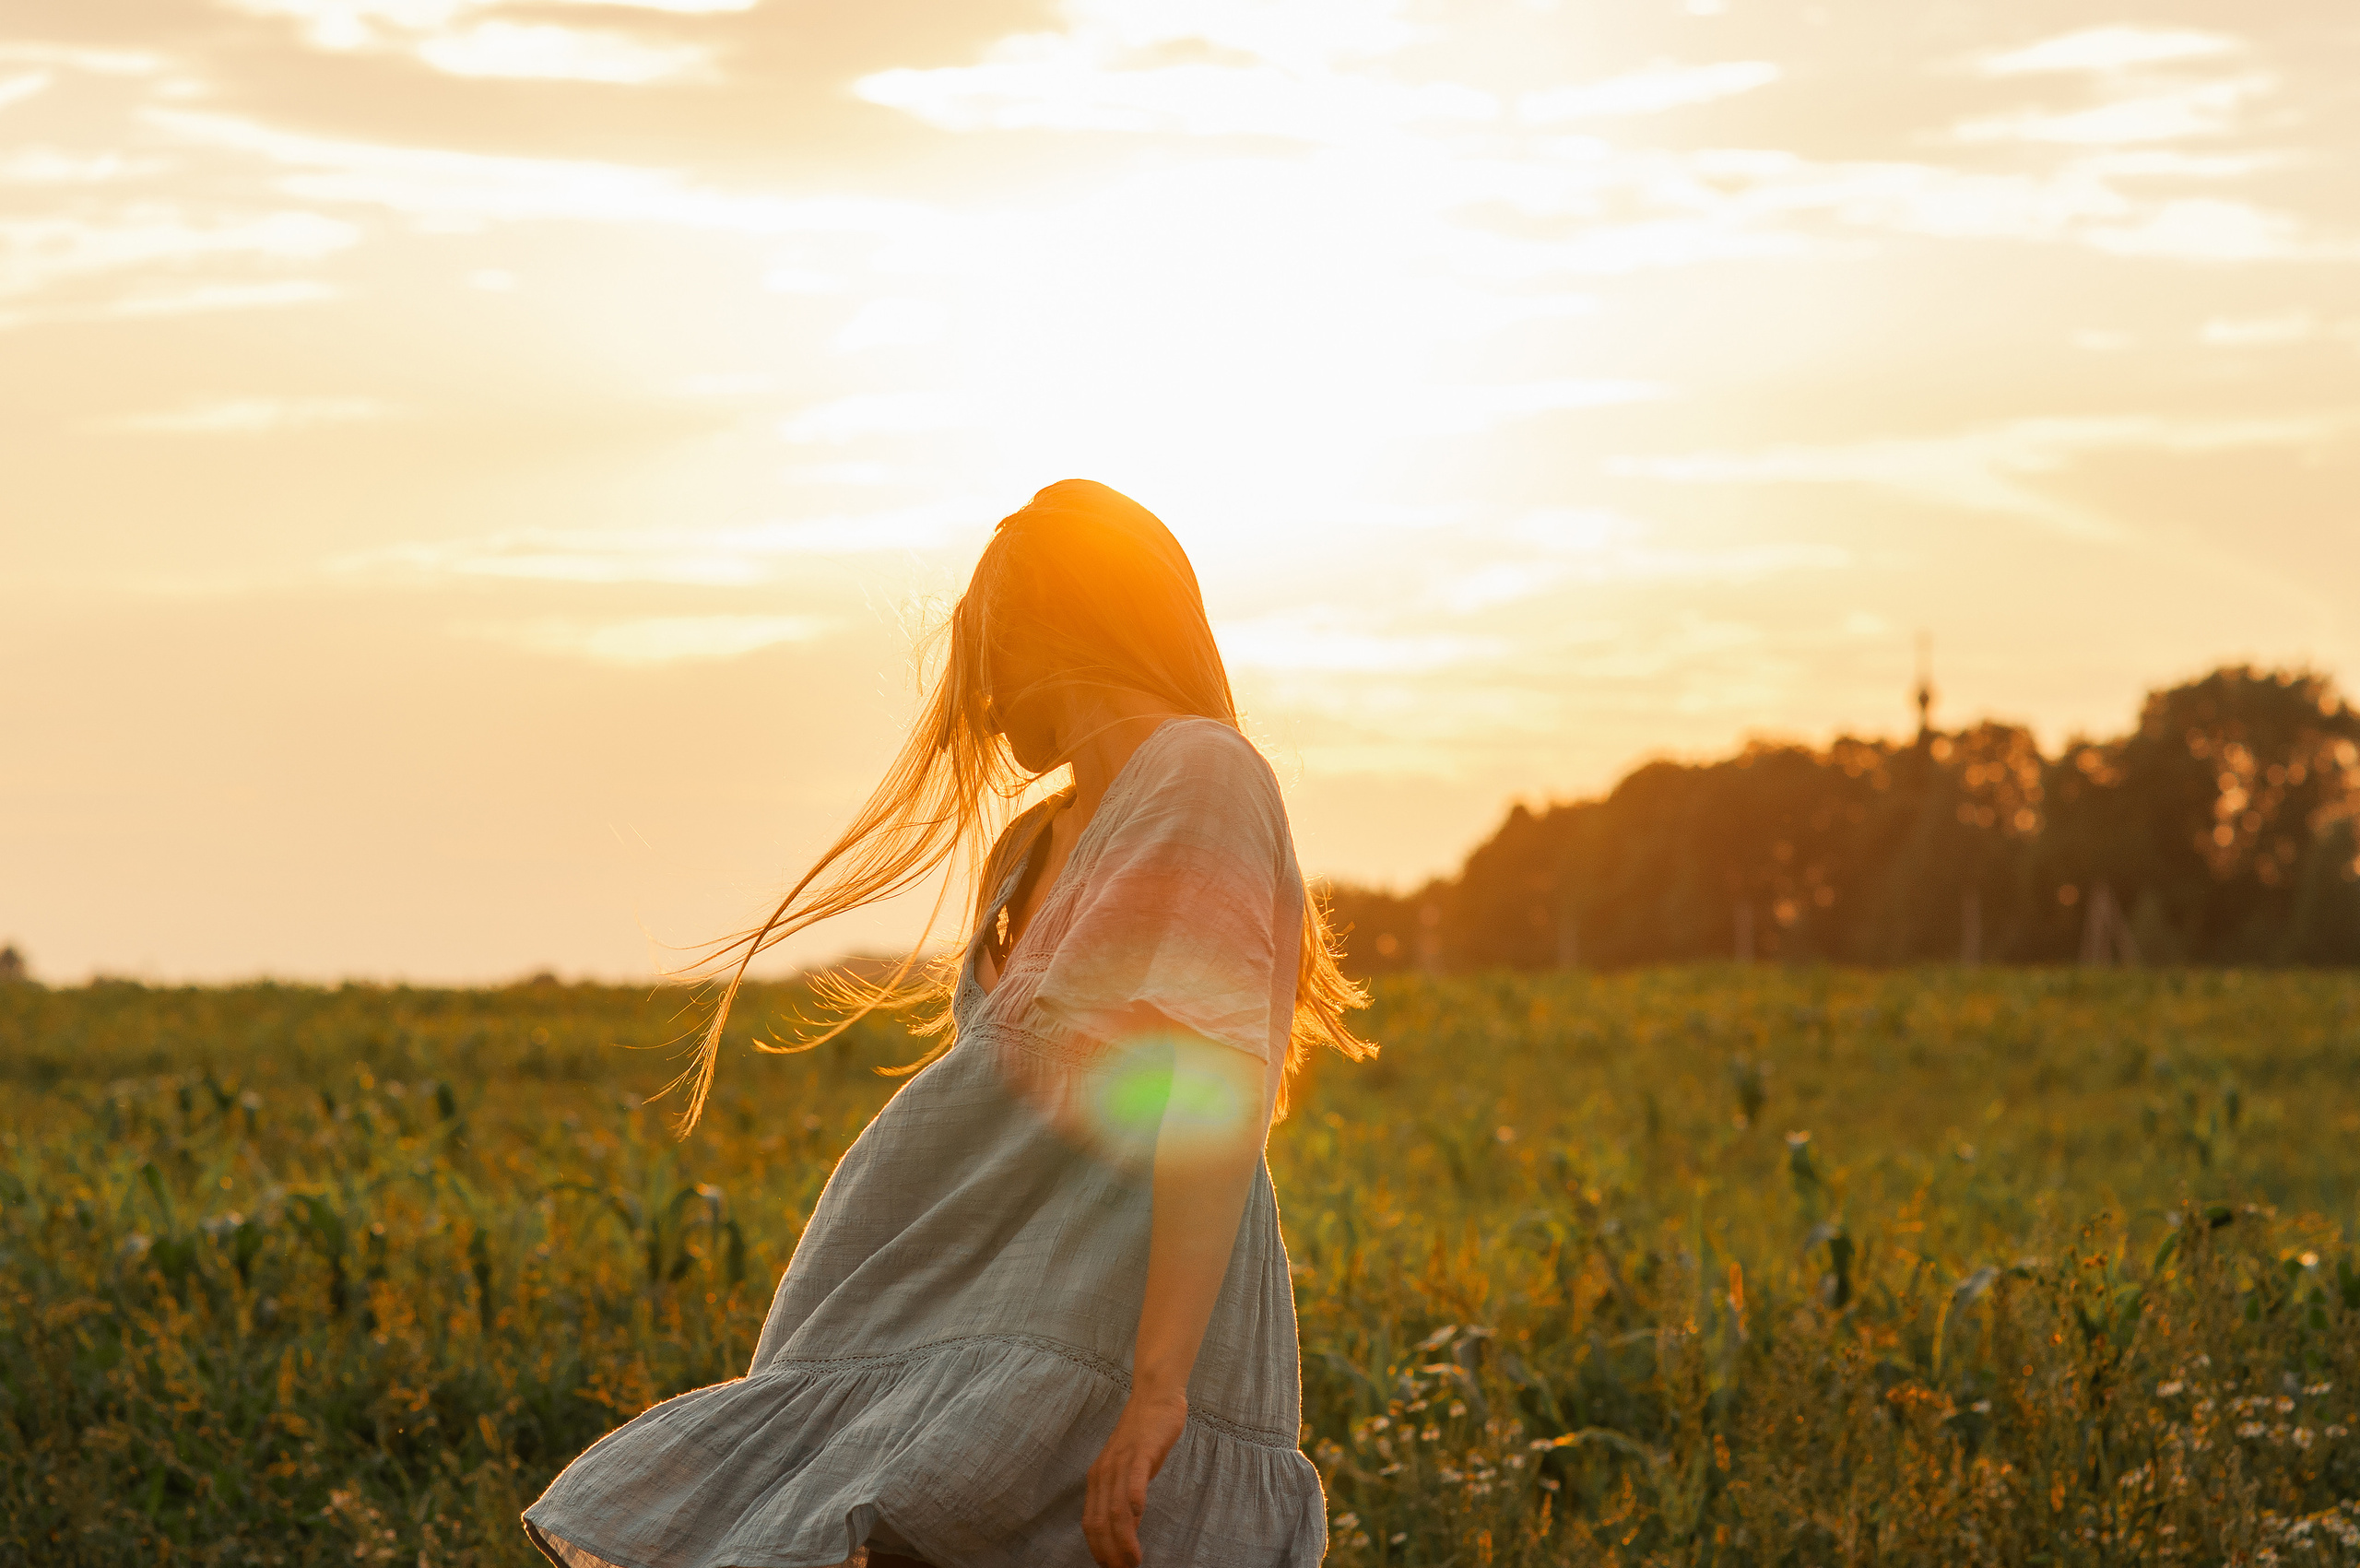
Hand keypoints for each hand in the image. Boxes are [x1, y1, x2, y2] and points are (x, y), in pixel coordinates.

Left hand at [1083, 1386, 1187, 1567]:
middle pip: (1100, 1521)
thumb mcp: (1128, 1469)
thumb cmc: (1145, 1435)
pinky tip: (1139, 1518)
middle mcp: (1104, 1472)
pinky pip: (1133, 1481)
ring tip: (1133, 1560)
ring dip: (1123, 1539)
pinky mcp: (1140, 1451)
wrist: (1155, 1396)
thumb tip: (1128, 1527)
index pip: (1091, 1522)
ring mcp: (1121, 1461)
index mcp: (1098, 1478)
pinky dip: (1134, 1503)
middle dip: (1109, 1552)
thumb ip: (1124, 1495)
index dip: (1098, 1549)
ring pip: (1115, 1509)